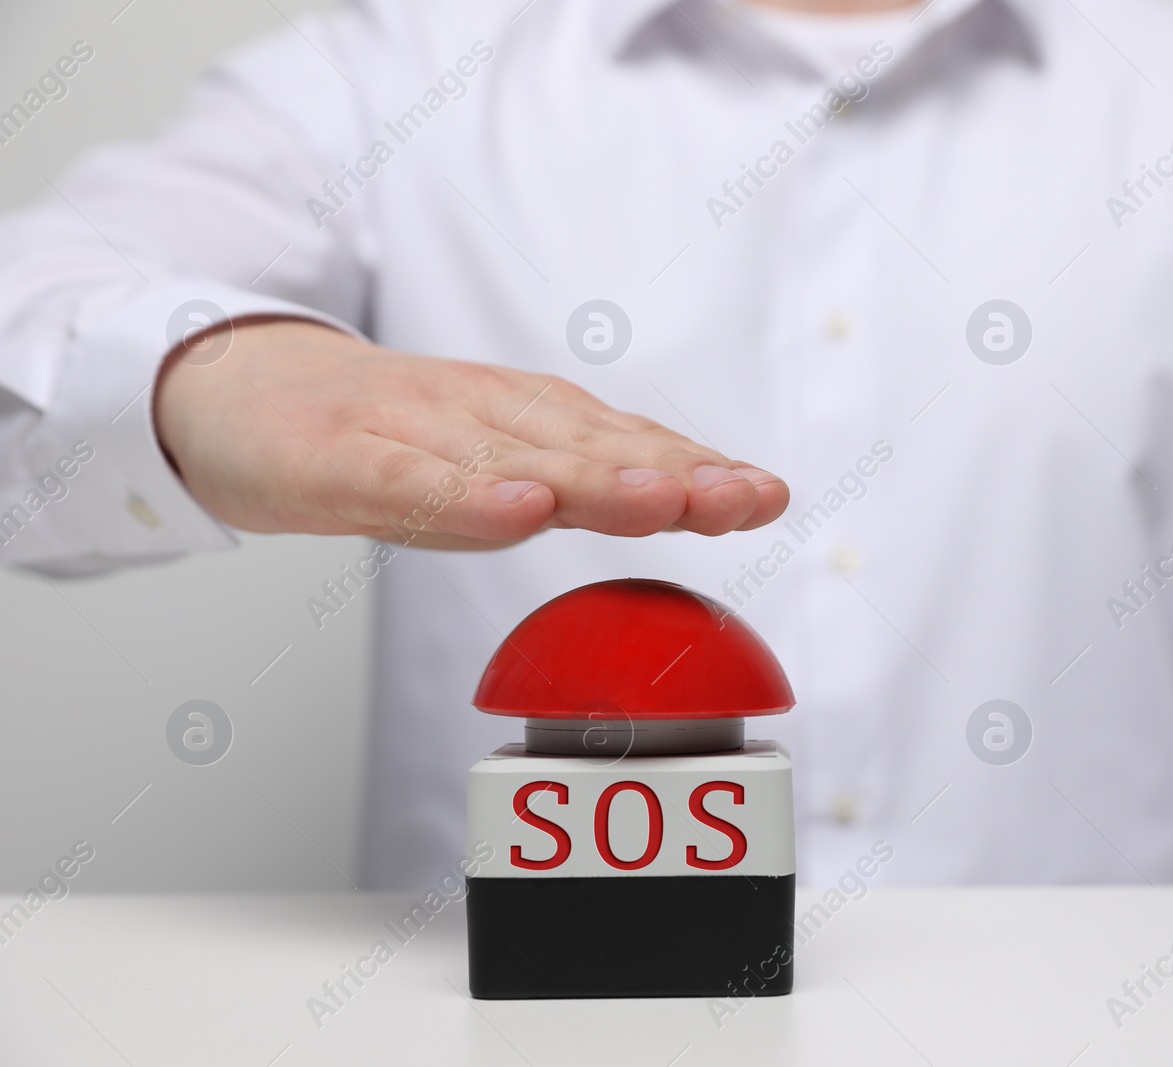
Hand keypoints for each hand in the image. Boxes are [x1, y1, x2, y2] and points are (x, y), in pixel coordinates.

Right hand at [153, 319, 788, 548]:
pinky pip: (410, 482)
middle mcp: (485, 417)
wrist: (242, 387)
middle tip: (745, 496)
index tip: (767, 494)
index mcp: (526, 424)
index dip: (699, 469)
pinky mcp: (343, 457)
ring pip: (513, 458)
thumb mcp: (492, 459)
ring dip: (594, 480)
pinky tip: (516, 510)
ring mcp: (414, 431)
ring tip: (663, 499)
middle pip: (590, 449)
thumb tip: (689, 496)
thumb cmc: (379, 433)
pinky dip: (465, 496)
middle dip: (675, 474)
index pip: (625, 446)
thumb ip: (578, 478)